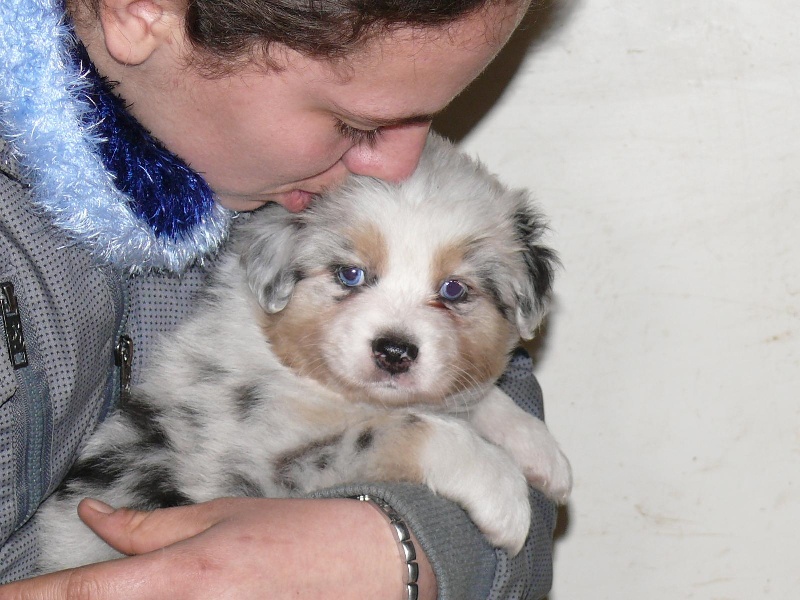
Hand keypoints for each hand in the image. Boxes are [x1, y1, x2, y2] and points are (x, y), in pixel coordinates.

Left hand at [0, 497, 435, 599]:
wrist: (368, 567)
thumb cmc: (298, 535)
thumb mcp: (221, 517)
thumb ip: (147, 527)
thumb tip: (93, 518)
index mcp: (181, 577)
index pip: (79, 595)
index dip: (23, 599)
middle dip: (66, 599)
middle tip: (61, 587)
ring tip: (133, 580)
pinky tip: (166, 590)